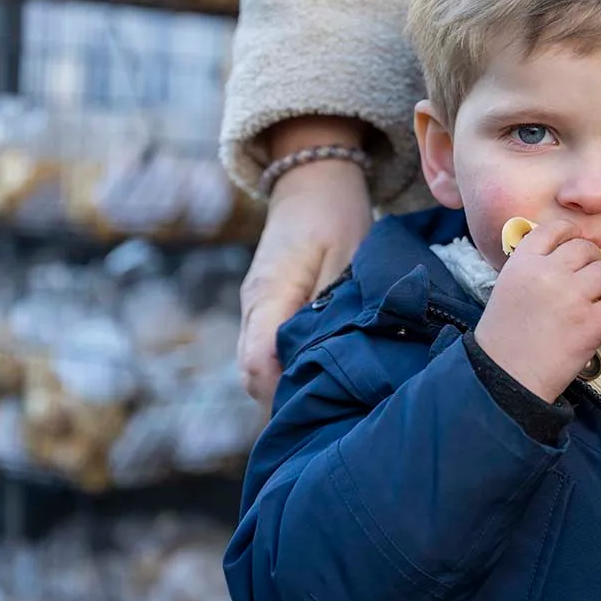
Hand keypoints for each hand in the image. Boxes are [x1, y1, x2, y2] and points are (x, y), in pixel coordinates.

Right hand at [238, 159, 372, 406]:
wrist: (311, 181)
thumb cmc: (334, 216)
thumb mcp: (348, 258)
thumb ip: (335, 310)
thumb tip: (330, 359)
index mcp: (269, 295)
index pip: (259, 363)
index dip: (284, 394)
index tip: (321, 413)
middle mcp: (252, 307)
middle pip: (253, 373)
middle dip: (285, 399)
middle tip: (332, 419)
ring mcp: (253, 308)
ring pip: (256, 365)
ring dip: (286, 384)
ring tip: (329, 402)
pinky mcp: (264, 308)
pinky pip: (265, 351)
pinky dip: (287, 367)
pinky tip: (320, 374)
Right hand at [475, 221, 600, 402]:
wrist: (506, 376)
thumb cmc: (504, 336)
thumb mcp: (508, 288)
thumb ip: (532, 268)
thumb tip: (564, 257)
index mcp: (523, 262)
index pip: (555, 229)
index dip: (571, 234)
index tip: (577, 244)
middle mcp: (548, 273)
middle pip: (586, 248)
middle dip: (592, 263)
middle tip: (588, 283)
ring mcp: (572, 296)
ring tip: (600, 301)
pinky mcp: (592, 322)